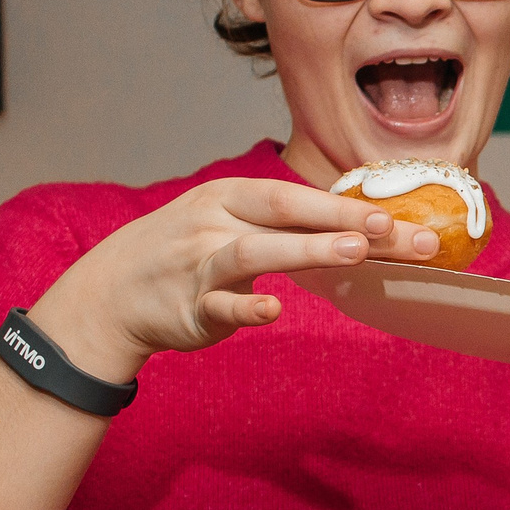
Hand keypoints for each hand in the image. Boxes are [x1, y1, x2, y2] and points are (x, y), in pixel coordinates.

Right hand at [31, 177, 440, 380]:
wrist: (111, 293)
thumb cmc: (188, 254)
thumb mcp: (228, 222)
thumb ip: (286, 225)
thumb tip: (364, 228)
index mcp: (231, 197)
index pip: (296, 196)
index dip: (346, 205)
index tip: (398, 215)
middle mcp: (215, 223)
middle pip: (285, 214)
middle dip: (343, 219)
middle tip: (396, 230)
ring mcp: (200, 265)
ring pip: (255, 253)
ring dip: (307, 250)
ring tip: (356, 252)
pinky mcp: (188, 308)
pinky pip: (220, 306)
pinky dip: (247, 309)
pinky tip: (274, 312)